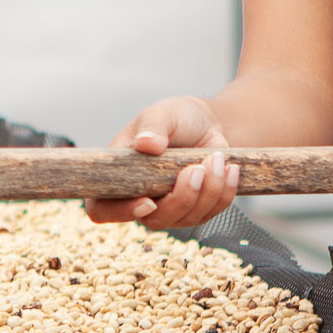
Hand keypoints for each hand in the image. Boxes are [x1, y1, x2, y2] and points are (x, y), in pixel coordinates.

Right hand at [85, 96, 237, 230]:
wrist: (209, 123)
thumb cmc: (177, 117)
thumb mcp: (163, 113)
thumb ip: (152, 126)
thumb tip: (146, 144)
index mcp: (118, 176)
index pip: (102, 208)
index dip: (120, 212)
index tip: (149, 201)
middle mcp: (139, 197)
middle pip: (154, 219)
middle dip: (181, 197)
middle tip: (196, 168)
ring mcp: (170, 208)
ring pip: (187, 218)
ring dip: (208, 190)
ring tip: (216, 158)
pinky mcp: (197, 210)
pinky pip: (212, 212)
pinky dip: (224, 191)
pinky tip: (230, 168)